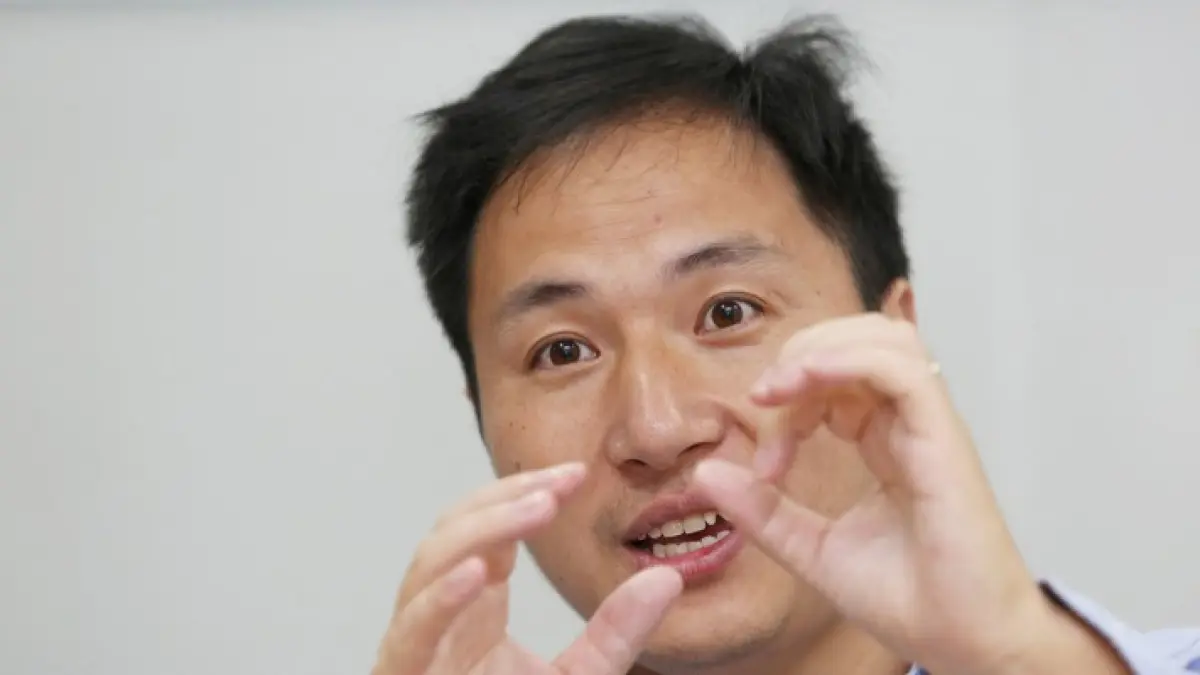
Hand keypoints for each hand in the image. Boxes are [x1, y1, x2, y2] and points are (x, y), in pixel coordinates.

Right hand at [372, 462, 682, 674]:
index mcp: (472, 606)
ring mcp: (415, 642)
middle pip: (452, 530)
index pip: (488, 525)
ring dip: (482, 529)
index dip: (527, 491)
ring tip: (538, 509)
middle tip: (559, 484)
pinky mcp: (402, 674)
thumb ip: (617, 631)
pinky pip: (411, 630)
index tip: (578, 475)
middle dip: (503, 497)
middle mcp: (438, 614)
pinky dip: (439, 598)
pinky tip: (479, 573)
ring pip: (428, 565)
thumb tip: (668, 579)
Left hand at [691, 313, 1051, 673]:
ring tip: (780, 391)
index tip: (764, 465)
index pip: (835, 379)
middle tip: (763, 402)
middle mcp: (909, 426)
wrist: (966, 644)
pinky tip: (805, 380)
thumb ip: (761, 509)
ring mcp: (930, 428)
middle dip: (799, 356)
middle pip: (858, 340)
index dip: (788, 401)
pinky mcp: (944, 440)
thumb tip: (703, 473)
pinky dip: (848, 359)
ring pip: (883, 338)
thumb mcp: (812, 549)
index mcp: (885, 441)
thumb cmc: (911, 599)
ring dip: (821, 349)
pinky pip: (901, 368)